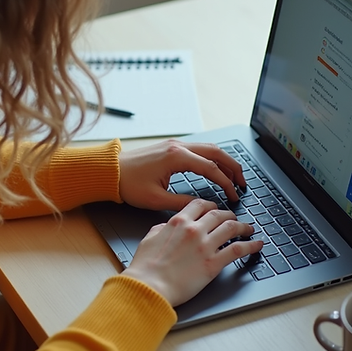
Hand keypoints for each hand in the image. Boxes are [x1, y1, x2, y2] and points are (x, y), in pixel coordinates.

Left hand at [119, 139, 245, 210]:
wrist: (109, 171)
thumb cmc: (128, 184)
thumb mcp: (157, 199)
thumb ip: (184, 203)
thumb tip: (203, 206)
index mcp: (176, 157)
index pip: (211, 168)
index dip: (226, 183)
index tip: (234, 196)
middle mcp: (178, 146)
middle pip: (216, 153)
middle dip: (233, 168)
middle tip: (243, 183)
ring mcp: (174, 144)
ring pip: (209, 148)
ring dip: (224, 161)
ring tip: (234, 176)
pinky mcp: (170, 146)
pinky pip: (199, 148)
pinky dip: (212, 158)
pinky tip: (215, 168)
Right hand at [121, 199, 261, 305]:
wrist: (149, 286)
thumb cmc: (145, 268)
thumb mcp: (149, 239)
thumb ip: (162, 229)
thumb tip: (168, 227)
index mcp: (178, 222)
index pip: (200, 205)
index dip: (211, 206)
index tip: (215, 209)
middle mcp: (194, 230)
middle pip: (219, 214)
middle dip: (229, 215)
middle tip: (234, 219)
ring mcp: (205, 246)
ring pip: (232, 228)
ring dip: (243, 227)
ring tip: (249, 229)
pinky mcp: (214, 263)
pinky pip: (238, 250)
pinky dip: (251, 245)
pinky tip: (257, 245)